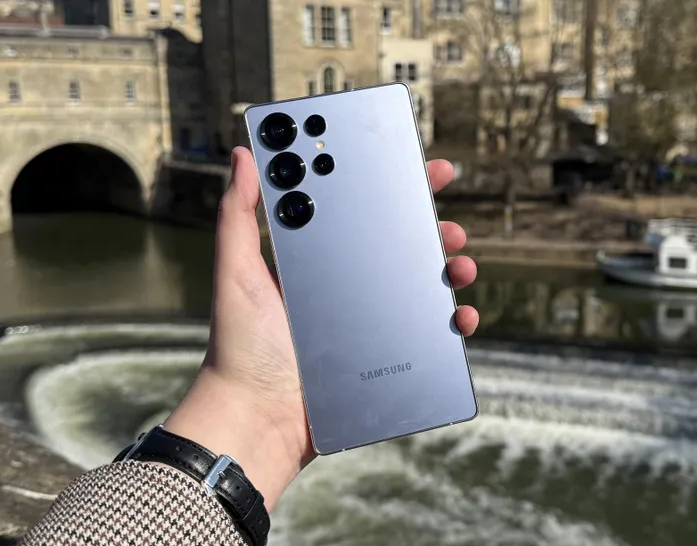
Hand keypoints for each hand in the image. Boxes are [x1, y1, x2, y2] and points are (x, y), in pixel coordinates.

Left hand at [162, 147, 478, 510]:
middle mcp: (343, 289)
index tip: (415, 165)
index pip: (355, 213)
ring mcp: (367, 324)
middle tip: (445, 221)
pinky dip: (452, 323)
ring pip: (419, 287)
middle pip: (396, 247)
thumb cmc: (239, 347)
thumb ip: (238, 215)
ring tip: (459, 265)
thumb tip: (242, 154)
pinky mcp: (383, 358)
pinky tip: (460, 316)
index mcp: (314, 262)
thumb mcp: (235, 272)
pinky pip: (428, 336)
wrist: (258, 418)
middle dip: (428, 228)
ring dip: (448, 270)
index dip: (386, 188)